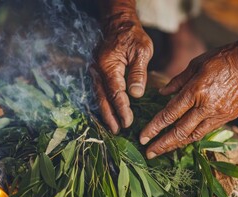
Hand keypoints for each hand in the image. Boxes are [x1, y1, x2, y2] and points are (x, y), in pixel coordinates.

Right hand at [95, 11, 152, 133]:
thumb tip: (136, 94)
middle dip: (110, 116)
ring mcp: (96, 72)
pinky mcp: (98, 74)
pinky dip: (105, 104)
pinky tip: (110, 114)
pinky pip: (100, 92)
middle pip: (103, 98)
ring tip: (113, 127)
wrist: (118, 24)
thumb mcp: (141, 51)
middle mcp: (98, 71)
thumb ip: (138, 73)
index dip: (122, 109)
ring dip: (106, 113)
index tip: (128, 122)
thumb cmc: (132, 36)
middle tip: (117, 131)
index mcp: (108, 66)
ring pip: (99, 97)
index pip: (115, 92)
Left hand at [139, 44, 237, 158]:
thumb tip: (161, 94)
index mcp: (196, 91)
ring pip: (194, 136)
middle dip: (163, 144)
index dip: (154, 128)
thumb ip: (177, 82)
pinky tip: (183, 139)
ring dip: (177, 144)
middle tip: (149, 153)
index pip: (170, 114)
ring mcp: (219, 114)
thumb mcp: (195, 64)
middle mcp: (207, 107)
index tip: (143, 137)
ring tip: (163, 150)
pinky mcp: (228, 117)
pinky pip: (206, 130)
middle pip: (180, 131)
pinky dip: (192, 136)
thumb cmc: (221, 59)